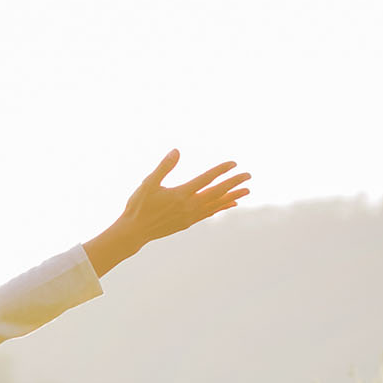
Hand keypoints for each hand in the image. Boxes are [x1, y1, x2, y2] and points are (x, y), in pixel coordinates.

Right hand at [118, 149, 250, 245]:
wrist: (134, 232)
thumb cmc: (138, 206)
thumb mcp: (148, 183)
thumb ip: (164, 167)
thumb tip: (177, 151)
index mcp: (180, 194)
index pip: (206, 179)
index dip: (221, 170)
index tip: (233, 163)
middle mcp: (189, 206)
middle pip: (217, 193)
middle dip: (234, 184)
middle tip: (248, 176)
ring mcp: (190, 216)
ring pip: (216, 205)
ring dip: (232, 197)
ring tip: (247, 191)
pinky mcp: (188, 222)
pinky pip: (210, 213)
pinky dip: (221, 207)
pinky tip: (230, 204)